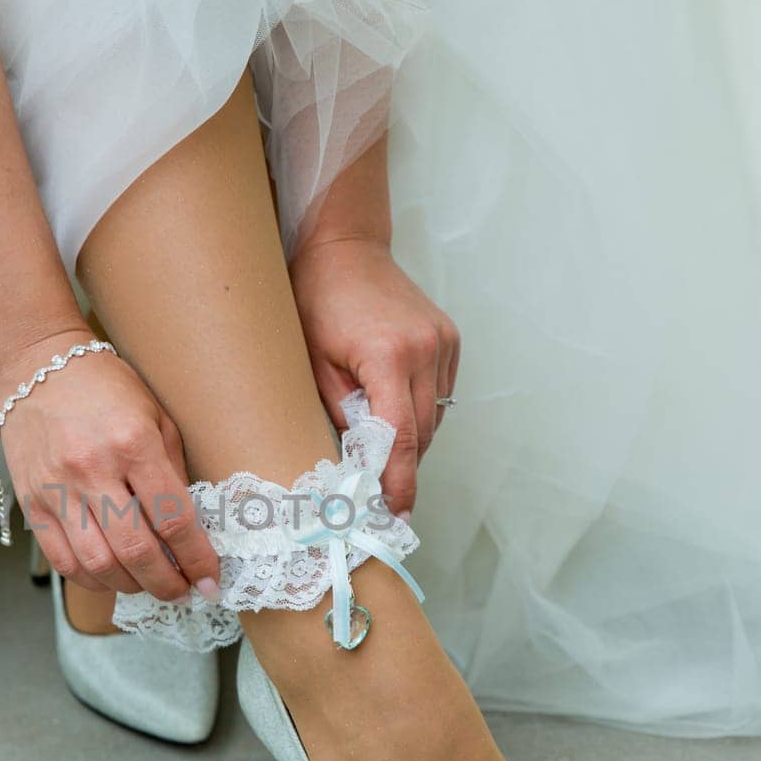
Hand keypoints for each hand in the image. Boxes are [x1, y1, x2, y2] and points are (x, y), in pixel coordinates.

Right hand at [0, 327, 219, 599]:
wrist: (37, 368)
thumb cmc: (105, 389)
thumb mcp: (156, 417)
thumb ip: (174, 473)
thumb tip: (192, 530)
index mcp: (133, 444)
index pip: (174, 519)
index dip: (198, 559)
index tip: (210, 581)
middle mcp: (93, 470)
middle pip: (136, 552)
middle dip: (167, 583)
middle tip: (182, 591)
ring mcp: (57, 489)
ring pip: (98, 564)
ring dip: (131, 586)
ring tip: (148, 584)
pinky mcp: (32, 502)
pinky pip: (63, 560)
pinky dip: (91, 579)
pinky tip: (110, 576)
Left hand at [289, 238, 460, 516]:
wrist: (344, 247)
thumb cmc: (316, 300)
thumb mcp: (312, 362)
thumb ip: (339, 412)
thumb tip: (354, 463)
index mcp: (388, 355)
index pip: (399, 436)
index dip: (397, 481)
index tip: (394, 513)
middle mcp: (425, 349)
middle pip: (421, 433)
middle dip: (402, 468)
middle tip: (381, 499)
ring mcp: (442, 342)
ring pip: (434, 417)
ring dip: (410, 441)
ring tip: (381, 454)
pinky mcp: (448, 339)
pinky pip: (438, 393)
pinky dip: (419, 412)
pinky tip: (393, 412)